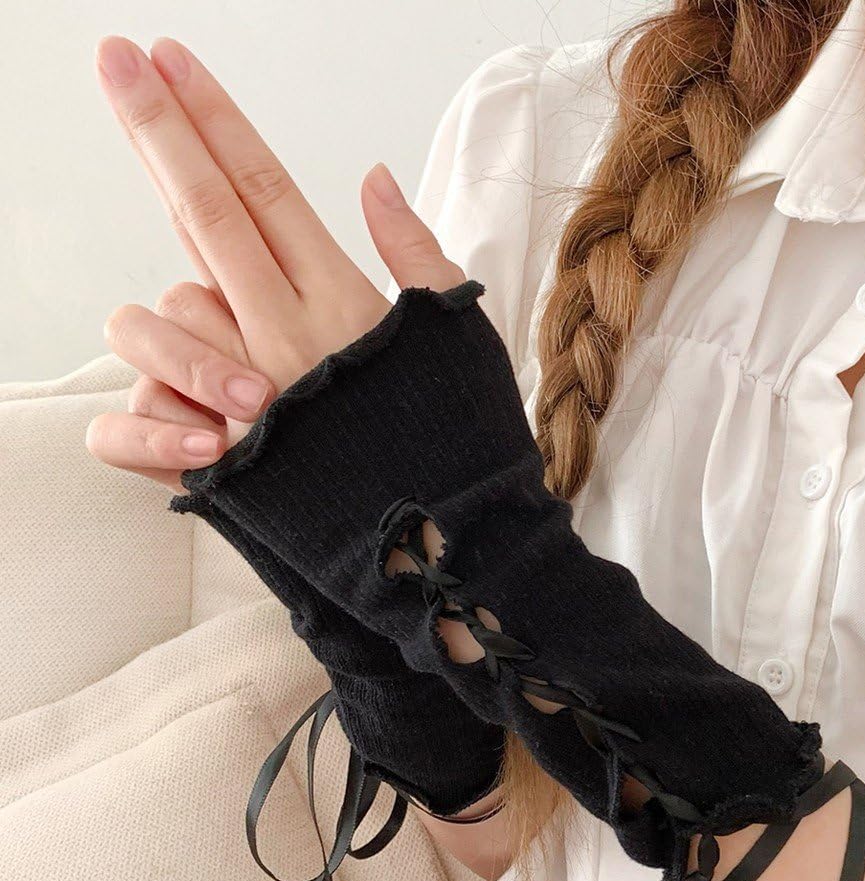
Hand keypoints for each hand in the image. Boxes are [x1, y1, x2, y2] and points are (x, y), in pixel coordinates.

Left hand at [85, 35, 464, 485]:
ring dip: (172, 311)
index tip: (170, 61)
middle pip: (208, 213)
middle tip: (118, 61)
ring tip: (222, 347)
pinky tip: (172, 403)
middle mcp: (289, 340)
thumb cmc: (464, 446)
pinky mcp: (225, 463)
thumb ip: (415, 251)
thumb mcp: (458, 335)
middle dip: (158, 131)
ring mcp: (250, 399)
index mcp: (347, 305)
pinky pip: (140, 414)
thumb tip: (374, 175)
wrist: (450, 555)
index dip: (215, 120)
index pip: (268, 190)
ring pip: (166, 308)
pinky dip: (146, 400)